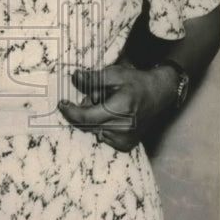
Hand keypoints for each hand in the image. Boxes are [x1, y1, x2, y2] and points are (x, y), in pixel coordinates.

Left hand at [58, 63, 178, 152]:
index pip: (86, 117)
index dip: (71, 112)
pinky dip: (101, 126)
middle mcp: (124, 127)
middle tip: (95, 97)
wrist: (158, 94)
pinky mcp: (126, 144)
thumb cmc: (135, 82)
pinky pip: (103, 137)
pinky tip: (112, 116)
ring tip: (107, 106)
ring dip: (94, 118)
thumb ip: (93, 78)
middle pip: (88, 124)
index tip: (62, 103)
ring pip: (94, 131)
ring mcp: (126, 138)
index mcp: (121, 109)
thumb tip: (75, 76)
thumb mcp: (114, 74)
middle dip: (85, 111)